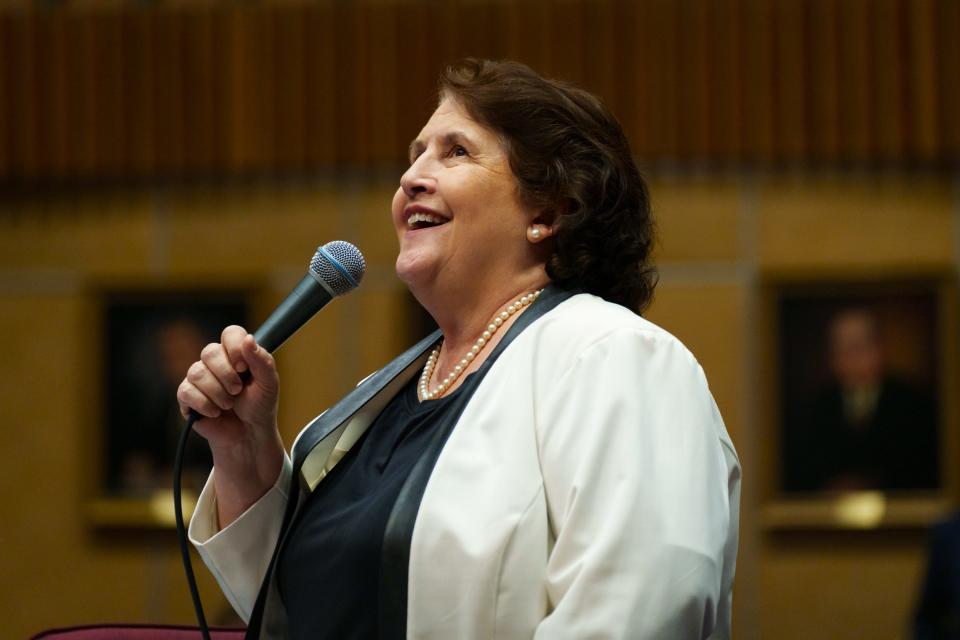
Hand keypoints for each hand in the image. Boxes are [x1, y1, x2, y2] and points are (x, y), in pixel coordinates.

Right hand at [176, 325, 284, 524]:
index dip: (235, 347)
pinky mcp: (187, 396)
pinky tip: (216, 412)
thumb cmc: (259, 407)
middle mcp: (216, 362)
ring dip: (217, 392)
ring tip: (229, 404)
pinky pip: (186, 391)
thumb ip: (262, 360)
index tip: (244, 367)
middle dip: (227, 374)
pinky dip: (204, 404)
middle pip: (210, 351)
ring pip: (197, 371)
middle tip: (238, 390)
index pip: (230, 333)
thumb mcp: (269, 383)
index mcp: (237, 354)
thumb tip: (248, 339)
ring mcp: (200, 378)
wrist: (249, 435)